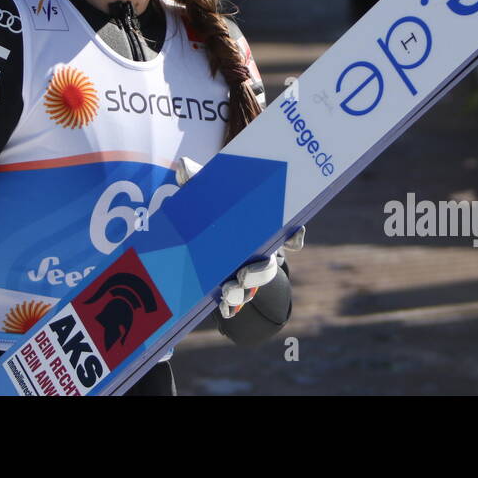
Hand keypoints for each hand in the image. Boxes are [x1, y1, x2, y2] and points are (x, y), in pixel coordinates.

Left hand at [173, 156, 305, 317]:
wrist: (196, 239)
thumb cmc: (209, 211)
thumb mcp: (203, 195)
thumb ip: (196, 180)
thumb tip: (183, 165)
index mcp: (257, 228)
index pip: (287, 231)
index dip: (295, 235)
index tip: (295, 239)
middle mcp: (257, 252)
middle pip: (268, 265)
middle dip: (259, 273)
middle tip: (242, 275)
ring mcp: (245, 272)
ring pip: (253, 286)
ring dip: (242, 292)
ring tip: (228, 294)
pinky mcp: (230, 287)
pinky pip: (236, 302)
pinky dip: (231, 308)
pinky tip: (224, 312)